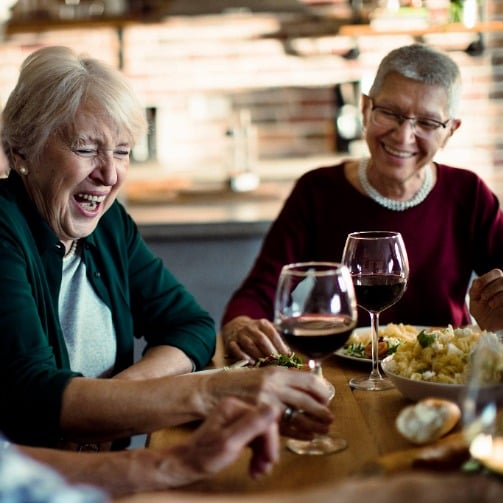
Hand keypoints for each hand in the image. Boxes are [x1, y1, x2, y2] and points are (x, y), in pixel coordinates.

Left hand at [167, 397, 278, 483]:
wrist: (184, 465)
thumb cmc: (203, 456)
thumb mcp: (230, 442)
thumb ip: (252, 424)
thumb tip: (274, 407)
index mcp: (234, 407)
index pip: (265, 419)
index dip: (270, 441)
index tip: (270, 460)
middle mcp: (235, 408)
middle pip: (263, 427)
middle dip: (267, 449)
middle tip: (266, 468)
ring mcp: (234, 418)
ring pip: (260, 434)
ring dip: (262, 454)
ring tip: (259, 472)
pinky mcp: (233, 428)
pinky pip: (252, 439)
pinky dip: (256, 454)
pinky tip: (254, 467)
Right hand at [199, 366, 332, 440]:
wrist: (210, 392)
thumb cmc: (236, 382)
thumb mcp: (260, 373)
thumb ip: (280, 380)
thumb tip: (303, 387)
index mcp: (276, 372)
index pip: (308, 380)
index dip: (322, 391)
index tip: (326, 398)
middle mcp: (273, 386)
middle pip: (308, 399)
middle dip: (322, 411)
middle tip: (329, 417)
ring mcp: (266, 403)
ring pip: (299, 416)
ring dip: (314, 424)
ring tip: (322, 429)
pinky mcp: (259, 419)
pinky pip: (286, 429)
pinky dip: (300, 434)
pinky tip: (307, 436)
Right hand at [221, 316, 289, 362]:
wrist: (235, 326)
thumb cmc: (256, 333)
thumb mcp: (266, 332)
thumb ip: (277, 343)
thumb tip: (289, 356)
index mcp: (262, 324)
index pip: (273, 335)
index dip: (280, 347)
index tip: (287, 358)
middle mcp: (250, 327)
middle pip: (262, 340)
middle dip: (270, 353)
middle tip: (277, 364)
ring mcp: (240, 334)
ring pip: (249, 345)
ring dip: (258, 356)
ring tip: (266, 366)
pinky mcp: (230, 342)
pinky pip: (235, 349)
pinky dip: (243, 356)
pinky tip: (250, 363)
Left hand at [469, 269, 502, 330]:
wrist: (490, 330)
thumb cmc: (483, 313)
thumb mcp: (475, 300)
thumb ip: (475, 290)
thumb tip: (477, 281)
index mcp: (497, 283)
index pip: (496, 273)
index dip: (486, 279)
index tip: (477, 287)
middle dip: (490, 287)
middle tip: (483, 297)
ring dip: (496, 294)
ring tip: (490, 304)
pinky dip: (500, 299)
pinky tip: (494, 306)